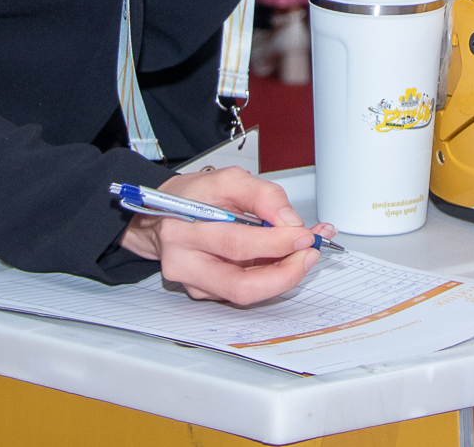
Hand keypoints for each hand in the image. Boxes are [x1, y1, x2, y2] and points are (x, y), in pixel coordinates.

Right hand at [116, 166, 335, 305]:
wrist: (163, 215)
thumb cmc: (192, 196)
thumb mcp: (227, 180)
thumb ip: (262, 196)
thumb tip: (290, 222)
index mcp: (184, 229)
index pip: (235, 244)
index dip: (276, 242)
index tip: (304, 234)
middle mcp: (184, 263)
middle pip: (240, 285)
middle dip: (285, 272)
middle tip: (309, 253)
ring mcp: (193, 283)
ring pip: (244, 294)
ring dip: (282, 277)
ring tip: (303, 254)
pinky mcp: (204, 293)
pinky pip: (242, 291)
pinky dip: (269, 277)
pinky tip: (284, 258)